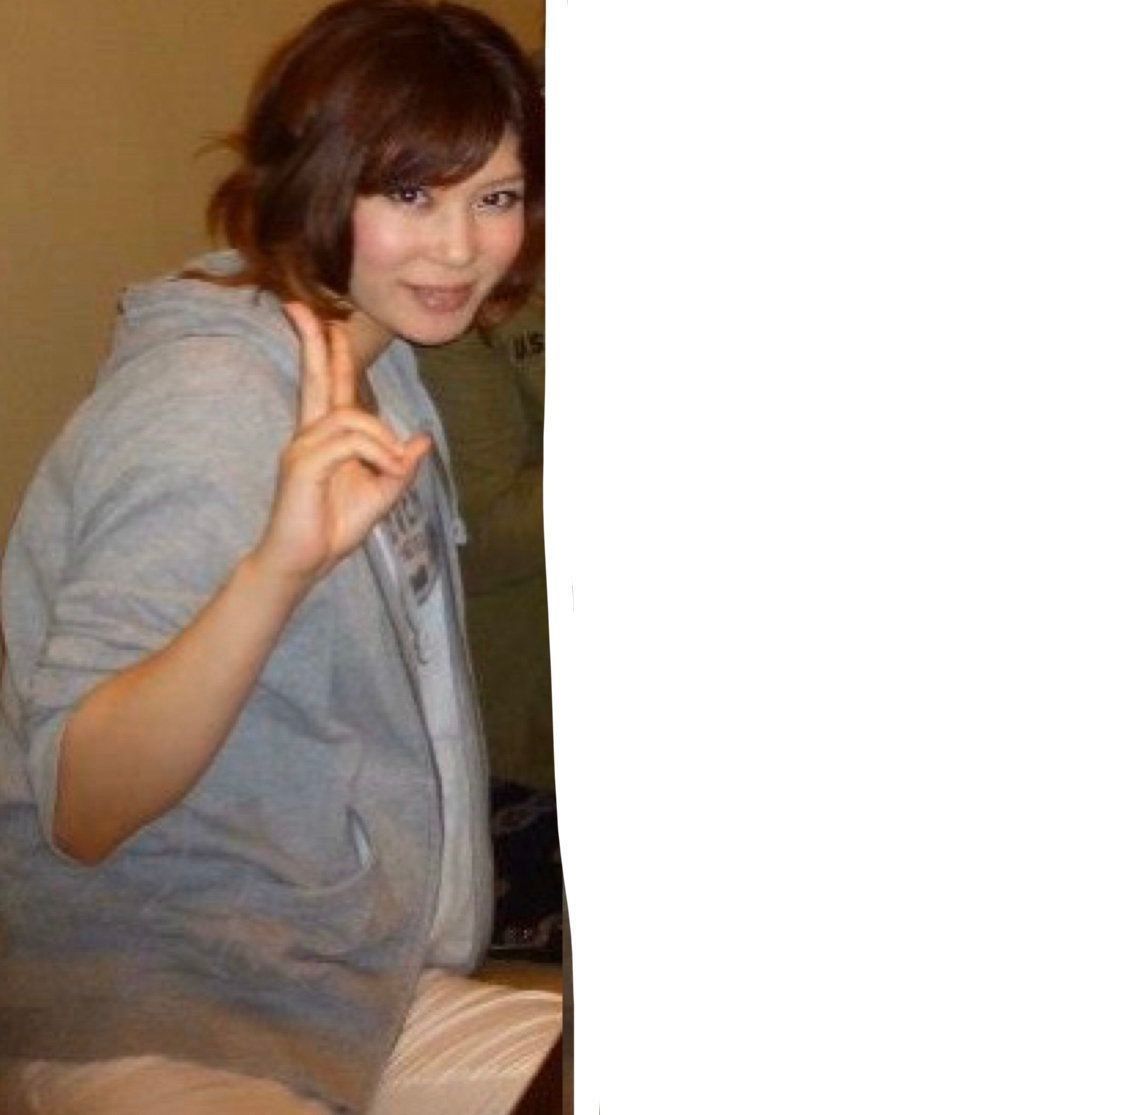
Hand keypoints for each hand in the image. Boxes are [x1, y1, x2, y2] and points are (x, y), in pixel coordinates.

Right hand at [253, 303, 431, 585]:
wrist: (303, 561)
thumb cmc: (334, 527)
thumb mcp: (381, 495)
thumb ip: (400, 467)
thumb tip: (422, 440)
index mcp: (326, 436)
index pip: (326, 385)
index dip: (326, 352)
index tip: (322, 320)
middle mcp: (310, 434)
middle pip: (316, 378)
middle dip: (315, 342)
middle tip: (300, 307)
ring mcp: (303, 447)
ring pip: (352, 417)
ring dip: (382, 439)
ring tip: (393, 468)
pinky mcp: (303, 464)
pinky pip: (348, 442)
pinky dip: (375, 453)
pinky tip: (384, 471)